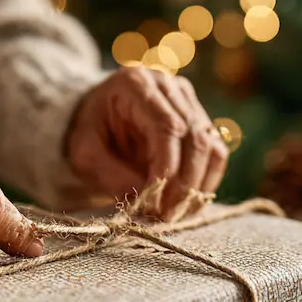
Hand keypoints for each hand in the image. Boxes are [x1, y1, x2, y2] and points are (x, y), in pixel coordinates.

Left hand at [66, 67, 228, 218]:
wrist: (96, 115)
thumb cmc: (89, 132)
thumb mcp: (85, 154)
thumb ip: (112, 176)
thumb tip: (147, 203)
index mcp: (137, 84)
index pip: (167, 127)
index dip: (167, 168)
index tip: (156, 203)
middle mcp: (170, 86)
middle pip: (195, 137)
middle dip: (184, 183)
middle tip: (167, 217)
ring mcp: (189, 100)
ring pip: (211, 146)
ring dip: (198, 186)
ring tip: (177, 214)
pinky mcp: (200, 119)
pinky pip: (216, 153)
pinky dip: (206, 181)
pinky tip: (189, 203)